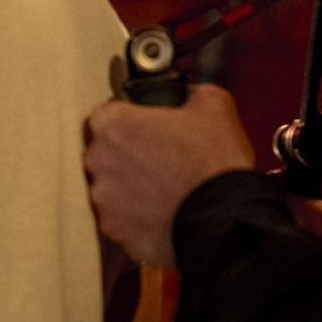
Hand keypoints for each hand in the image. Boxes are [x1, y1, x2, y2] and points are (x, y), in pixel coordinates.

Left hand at [83, 84, 255, 267]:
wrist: (224, 220)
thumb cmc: (214, 164)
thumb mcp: (214, 105)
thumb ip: (189, 93)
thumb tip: (188, 95)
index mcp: (113, 124)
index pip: (107, 114)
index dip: (129, 119)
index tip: (146, 128)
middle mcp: (97, 159)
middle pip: (105, 152)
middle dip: (129, 155)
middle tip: (162, 159)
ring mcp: (102, 197)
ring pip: (111, 187)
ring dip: (131, 186)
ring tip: (166, 189)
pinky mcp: (112, 228)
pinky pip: (120, 217)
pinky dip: (136, 216)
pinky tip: (163, 212)